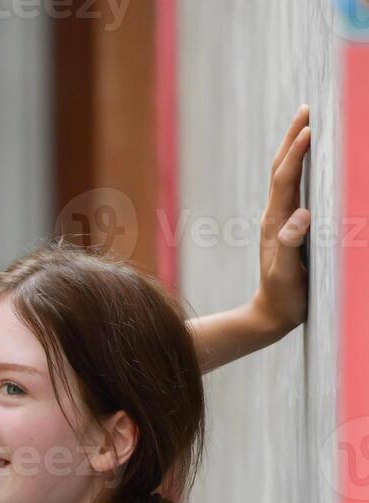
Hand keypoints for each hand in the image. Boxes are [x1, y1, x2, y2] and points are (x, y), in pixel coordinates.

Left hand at [250, 106, 311, 336]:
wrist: (270, 315)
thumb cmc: (283, 297)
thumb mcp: (286, 274)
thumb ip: (289, 246)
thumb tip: (299, 216)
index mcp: (275, 222)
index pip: (286, 180)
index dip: (297, 154)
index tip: (309, 128)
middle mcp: (275, 216)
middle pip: (282, 169)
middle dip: (292, 138)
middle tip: (306, 109)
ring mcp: (280, 221)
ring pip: (286, 176)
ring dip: (294, 149)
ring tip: (306, 124)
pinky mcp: (287, 227)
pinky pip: (293, 189)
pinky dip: (300, 168)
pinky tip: (308, 162)